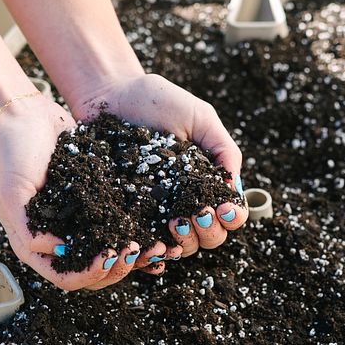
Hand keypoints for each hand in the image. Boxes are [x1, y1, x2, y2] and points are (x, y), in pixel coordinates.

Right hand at [0, 94, 163, 290]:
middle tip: (137, 250)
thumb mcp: (10, 192)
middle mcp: (59, 238)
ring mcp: (79, 220)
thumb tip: (58, 251)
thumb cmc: (12, 154)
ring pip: (110, 251)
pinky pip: (118, 222)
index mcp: (35, 243)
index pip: (65, 276)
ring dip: (133, 255)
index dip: (89, 274)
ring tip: (157, 246)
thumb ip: (27, 228)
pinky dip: (137, 229)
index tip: (108, 256)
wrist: (24, 115)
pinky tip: (156, 226)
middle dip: (118, 267)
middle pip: (93, 271)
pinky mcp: (96, 200)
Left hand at [71, 73, 247, 259]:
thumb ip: (223, 148)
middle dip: (211, 231)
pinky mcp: (127, 213)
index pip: (230, 213)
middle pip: (210, 236)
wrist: (111, 94)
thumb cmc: (158, 101)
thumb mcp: (199, 117)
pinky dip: (153, 250)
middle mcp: (184, 200)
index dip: (233, 217)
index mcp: (206, 180)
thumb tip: (234, 188)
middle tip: (199, 213)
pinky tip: (153, 243)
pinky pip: (144, 241)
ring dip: (186, 242)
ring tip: (175, 222)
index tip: (223, 207)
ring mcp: (155, 210)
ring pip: (181, 246)